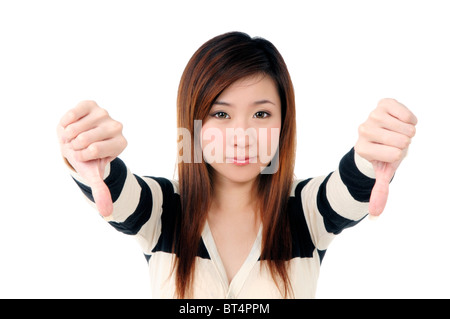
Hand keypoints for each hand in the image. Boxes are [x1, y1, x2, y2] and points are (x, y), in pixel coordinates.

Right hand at [57, 101, 127, 215]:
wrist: (77, 141)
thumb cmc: (86, 158)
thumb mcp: (93, 175)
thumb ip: (102, 192)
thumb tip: (108, 214)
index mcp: (121, 144)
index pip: (95, 150)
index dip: (82, 155)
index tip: (84, 155)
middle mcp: (117, 127)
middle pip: (86, 138)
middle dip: (74, 146)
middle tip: (77, 146)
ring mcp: (104, 114)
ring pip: (78, 126)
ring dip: (68, 135)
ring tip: (73, 137)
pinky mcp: (91, 104)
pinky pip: (73, 113)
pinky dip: (66, 122)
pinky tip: (69, 126)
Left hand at [355, 98, 416, 215]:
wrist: (381, 136)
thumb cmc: (382, 156)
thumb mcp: (382, 174)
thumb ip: (379, 193)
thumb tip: (374, 217)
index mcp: (361, 148)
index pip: (394, 155)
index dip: (398, 156)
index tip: (388, 154)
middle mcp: (363, 130)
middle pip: (402, 141)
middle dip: (404, 144)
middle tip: (393, 143)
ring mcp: (372, 116)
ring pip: (406, 128)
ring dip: (407, 132)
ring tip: (396, 133)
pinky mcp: (383, 104)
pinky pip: (406, 112)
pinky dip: (410, 118)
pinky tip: (401, 122)